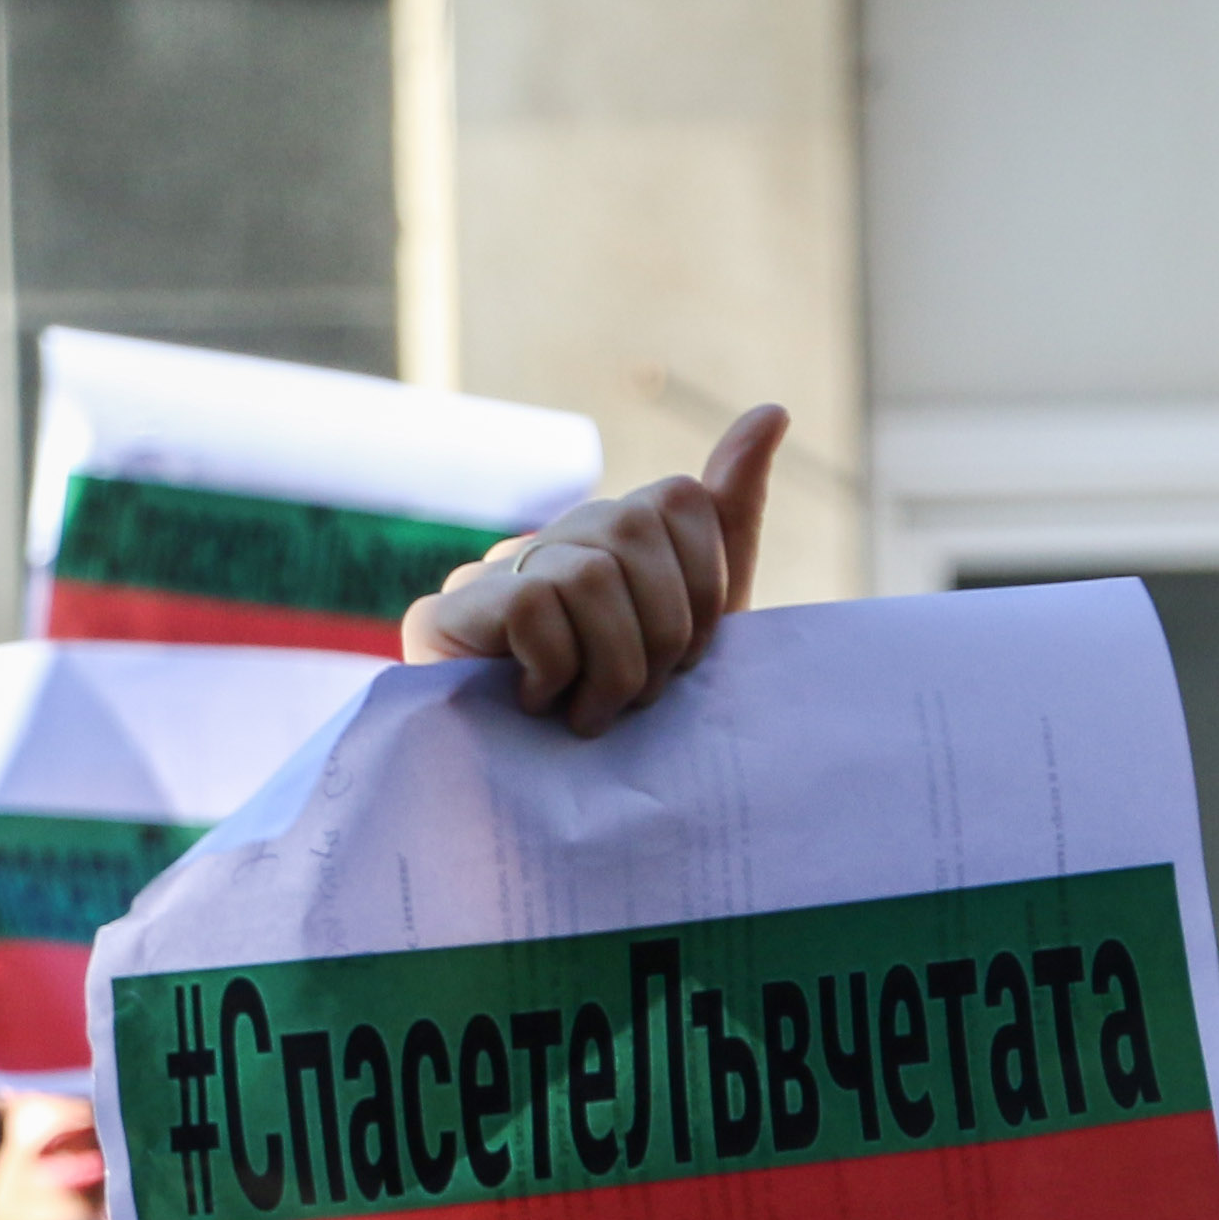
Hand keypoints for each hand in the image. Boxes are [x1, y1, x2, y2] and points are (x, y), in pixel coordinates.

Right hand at [406, 406, 785, 736]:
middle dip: (662, 633)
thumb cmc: (629, 715)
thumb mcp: (698, 623)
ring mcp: (492, 570)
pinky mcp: (445, 614)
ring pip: (591, 573)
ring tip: (594, 713)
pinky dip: (558, 670)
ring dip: (613, 665)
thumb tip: (773, 409)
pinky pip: (534, 608)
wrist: (539, 810)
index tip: (685, 659)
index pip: (680, 500)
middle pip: (637, 530)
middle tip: (641, 697)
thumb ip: (731, 518)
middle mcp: (553, 536)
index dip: (703, 587)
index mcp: (616, 533)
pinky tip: (541, 704)